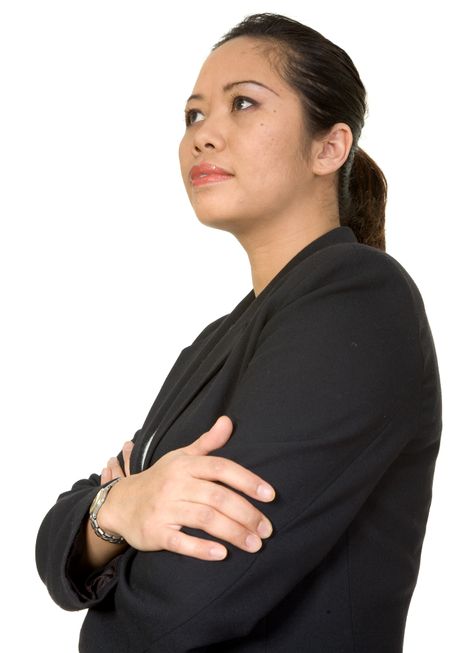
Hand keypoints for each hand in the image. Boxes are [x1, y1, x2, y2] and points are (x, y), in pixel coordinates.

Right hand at [99, 416, 275, 560]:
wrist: (121, 503)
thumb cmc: (159, 479)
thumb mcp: (181, 457)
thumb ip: (208, 442)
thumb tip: (228, 421)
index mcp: (185, 465)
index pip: (221, 468)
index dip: (248, 481)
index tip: (270, 495)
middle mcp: (175, 484)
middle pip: (217, 496)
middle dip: (246, 513)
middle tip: (266, 530)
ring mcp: (164, 508)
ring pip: (204, 519)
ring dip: (233, 532)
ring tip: (254, 544)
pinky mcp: (155, 532)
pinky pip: (181, 542)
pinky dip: (202, 549)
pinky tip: (222, 554)